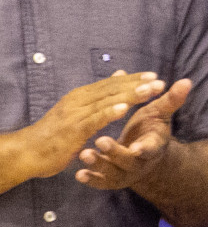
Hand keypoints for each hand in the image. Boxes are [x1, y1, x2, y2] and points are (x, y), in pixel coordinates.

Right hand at [16, 71, 164, 180]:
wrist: (29, 151)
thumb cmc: (55, 133)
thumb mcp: (77, 112)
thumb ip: (97, 97)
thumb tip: (118, 76)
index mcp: (81, 96)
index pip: (110, 84)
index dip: (132, 79)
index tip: (154, 75)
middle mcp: (79, 100)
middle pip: (112, 89)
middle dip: (137, 84)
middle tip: (159, 81)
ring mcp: (75, 114)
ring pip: (107, 101)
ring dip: (130, 95)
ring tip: (150, 90)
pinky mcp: (73, 129)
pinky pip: (94, 119)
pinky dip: (109, 113)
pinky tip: (125, 109)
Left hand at [76, 78, 191, 191]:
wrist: (144, 155)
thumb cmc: (151, 129)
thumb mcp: (160, 114)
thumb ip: (171, 100)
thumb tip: (186, 81)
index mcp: (154, 146)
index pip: (152, 148)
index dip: (145, 148)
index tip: (136, 148)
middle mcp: (140, 163)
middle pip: (129, 161)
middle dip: (115, 153)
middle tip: (101, 141)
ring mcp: (125, 173)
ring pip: (112, 173)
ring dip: (99, 164)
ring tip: (84, 154)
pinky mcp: (111, 180)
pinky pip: (101, 182)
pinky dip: (91, 179)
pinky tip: (78, 174)